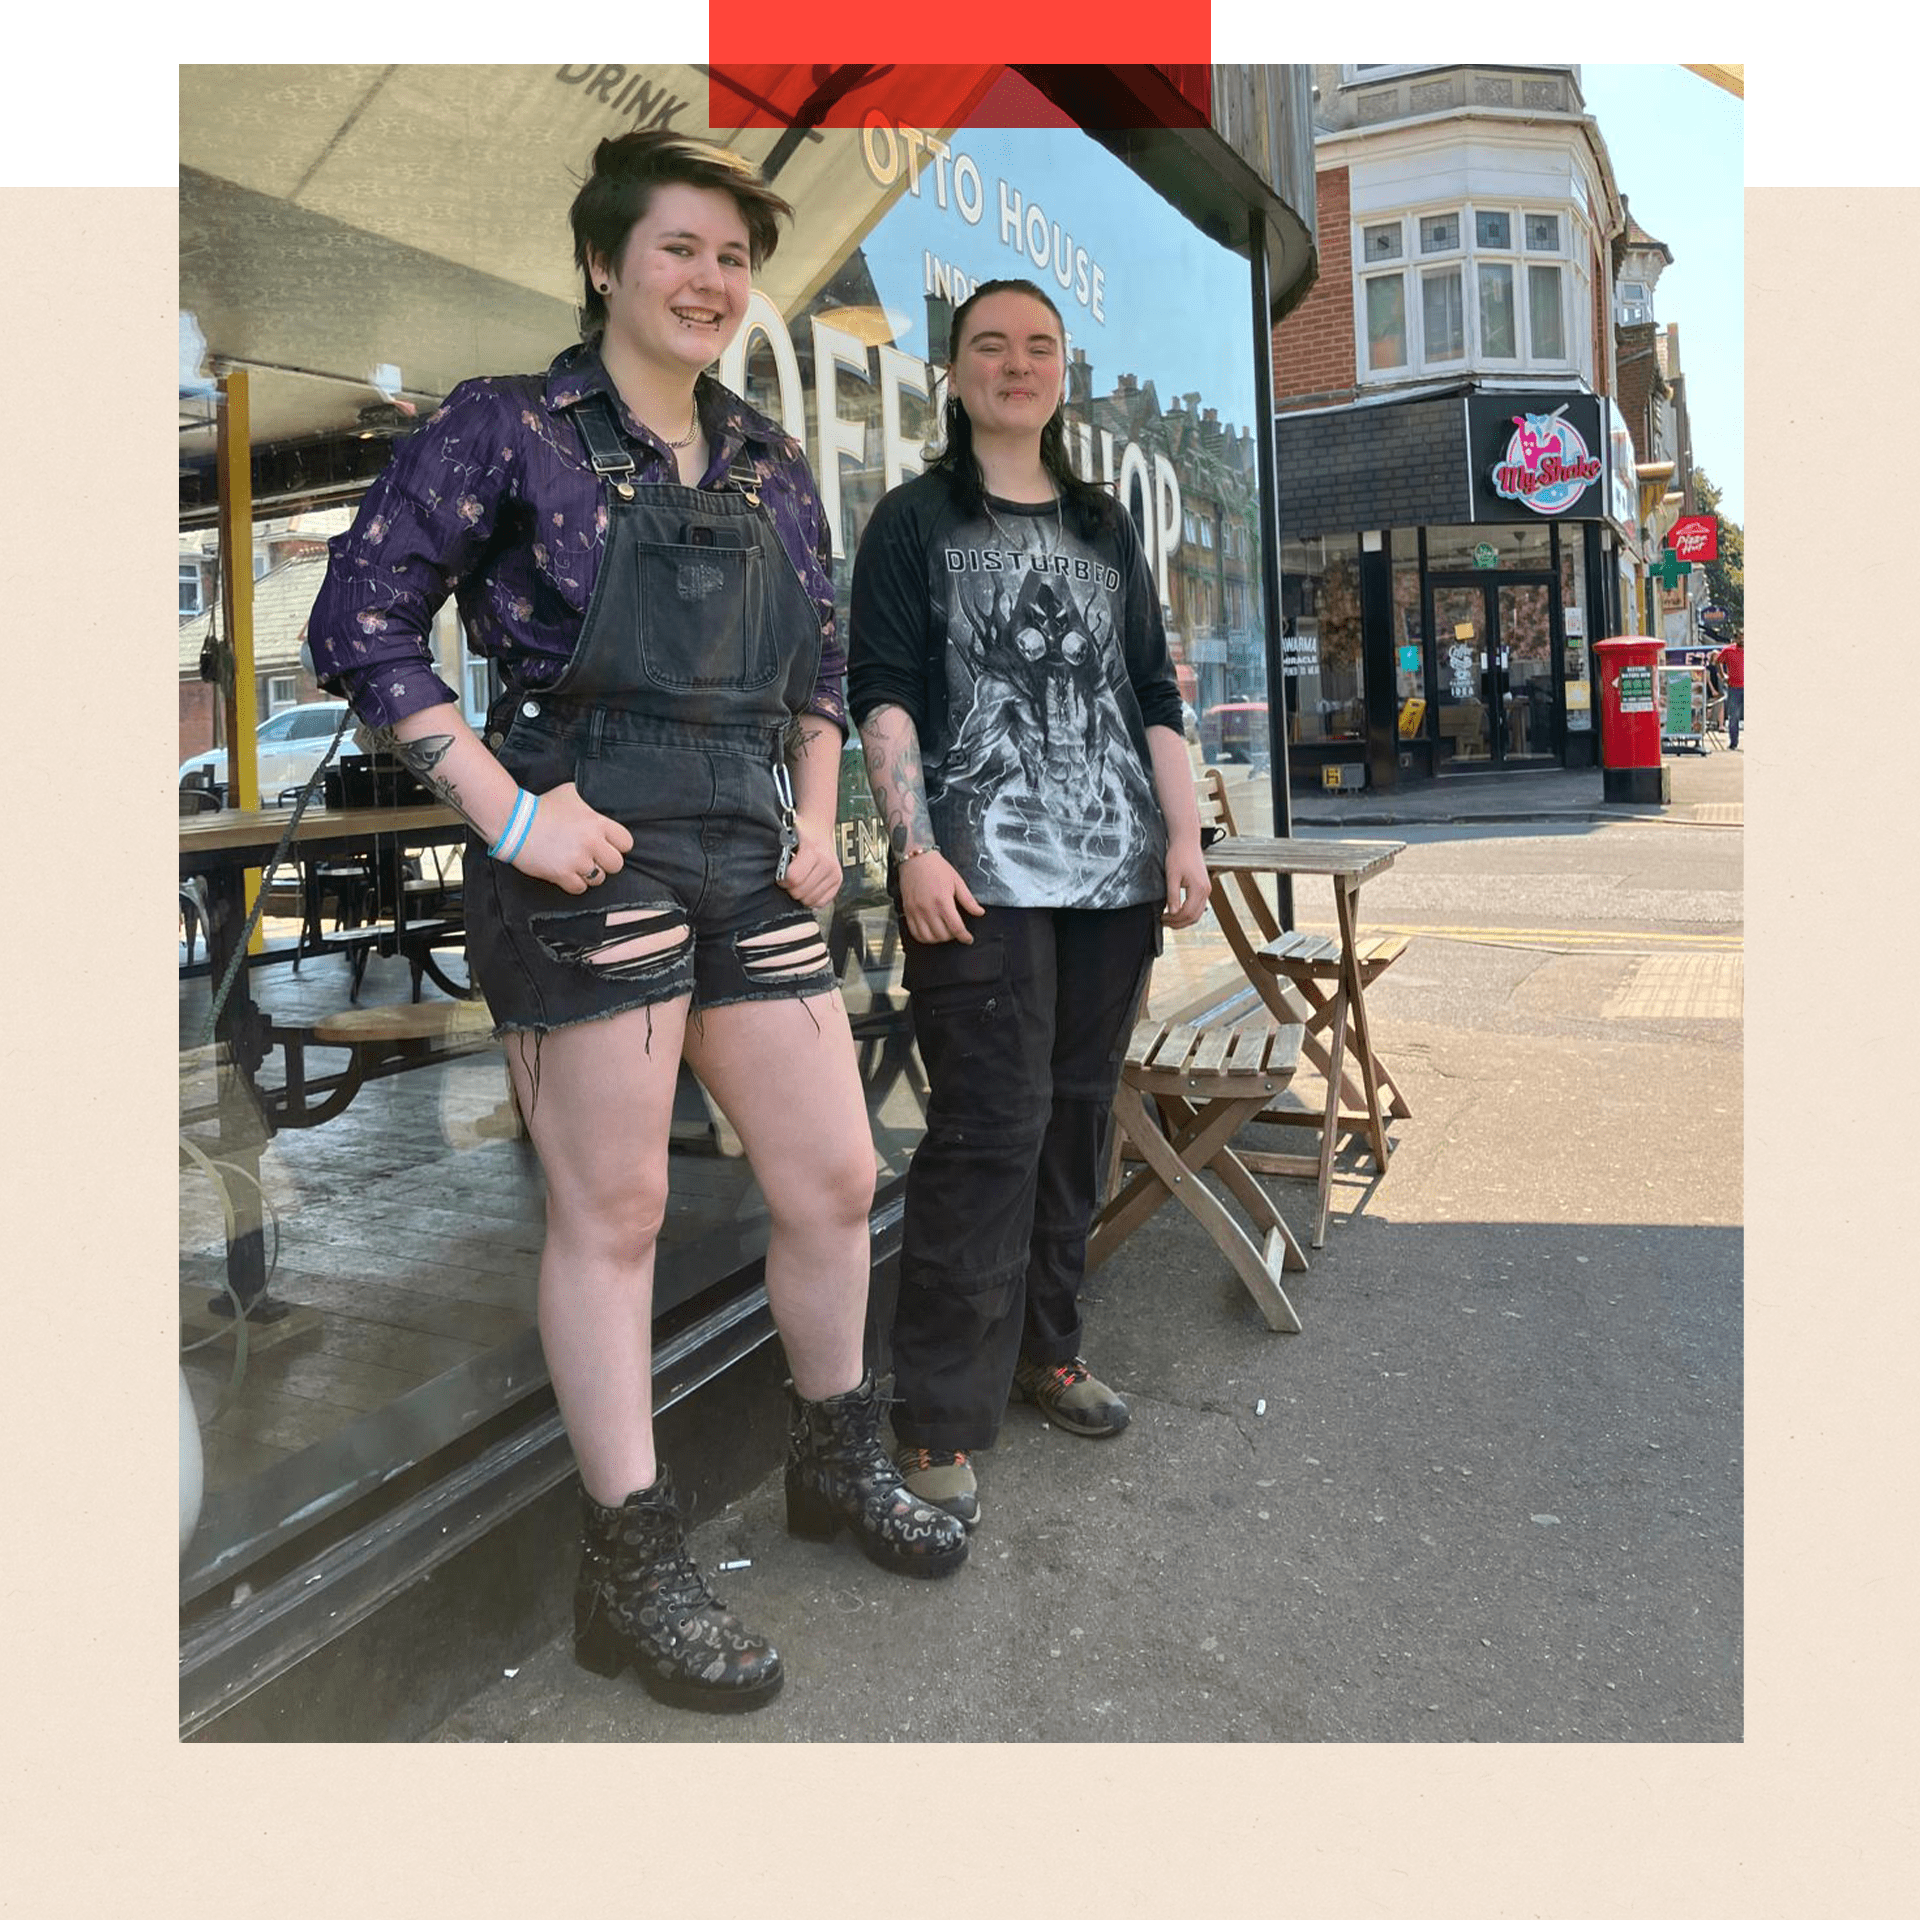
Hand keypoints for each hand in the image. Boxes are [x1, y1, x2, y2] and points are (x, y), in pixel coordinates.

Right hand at [509, 782, 633, 893]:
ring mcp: (576, 860)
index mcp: (597, 823)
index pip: (626, 842)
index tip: (609, 845)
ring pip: (599, 879)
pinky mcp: (561, 874)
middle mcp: (591, 843)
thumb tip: (598, 804)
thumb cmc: (541, 806)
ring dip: (590, 874)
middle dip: (606, 862)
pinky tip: (568, 873)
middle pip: (616, 864)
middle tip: (594, 858)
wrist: (514, 820)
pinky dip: (575, 884)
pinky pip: (579, 888)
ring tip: (578, 865)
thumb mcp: (571, 793)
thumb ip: (589, 803)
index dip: (619, 845)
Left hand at [777, 819, 843, 910]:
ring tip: (799, 883)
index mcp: (813, 851)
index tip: (781, 877)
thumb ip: (781, 855)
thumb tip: (772, 872)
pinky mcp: (838, 880)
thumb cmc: (801, 834)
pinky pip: (822, 902)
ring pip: (811, 900)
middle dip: (791, 888)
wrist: (818, 829)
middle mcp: (827, 863)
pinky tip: (808, 889)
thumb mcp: (787, 838)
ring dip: (802, 895)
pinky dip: (812, 899)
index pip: (794, 878)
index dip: (783, 880)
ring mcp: (834, 873)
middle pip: (801, 891)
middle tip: (789, 880)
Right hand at [899, 850, 985, 943]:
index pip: (956, 927)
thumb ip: (968, 900)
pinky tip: (930, 932)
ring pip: (928, 938)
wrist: (916, 859)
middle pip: (942, 935)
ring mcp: (916, 911)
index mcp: (943, 901)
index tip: (968, 939)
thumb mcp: (957, 881)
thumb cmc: (936, 868)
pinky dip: (924, 937)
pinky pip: (915, 933)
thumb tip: (979, 912)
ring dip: (938, 939)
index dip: (965, 937)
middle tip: (956, 930)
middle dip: (952, 936)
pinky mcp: (907, 911)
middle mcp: (928, 909)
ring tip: (944, 932)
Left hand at [1162, 836, 1210, 929]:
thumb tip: (1172, 912)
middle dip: (1178, 923)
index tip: (1162, 918)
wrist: (1187, 842)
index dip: (1174, 919)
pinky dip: (1189, 913)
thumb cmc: (1178, 855)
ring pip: (1198, 914)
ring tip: (1169, 919)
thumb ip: (1172, 895)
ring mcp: (1207, 889)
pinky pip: (1199, 907)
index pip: (1187, 912)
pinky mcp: (1204, 887)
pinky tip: (1177, 911)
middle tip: (1164, 922)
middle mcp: (1206, 891)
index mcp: (1199, 888)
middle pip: (1194, 916)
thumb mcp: (1172, 876)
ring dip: (1184, 920)